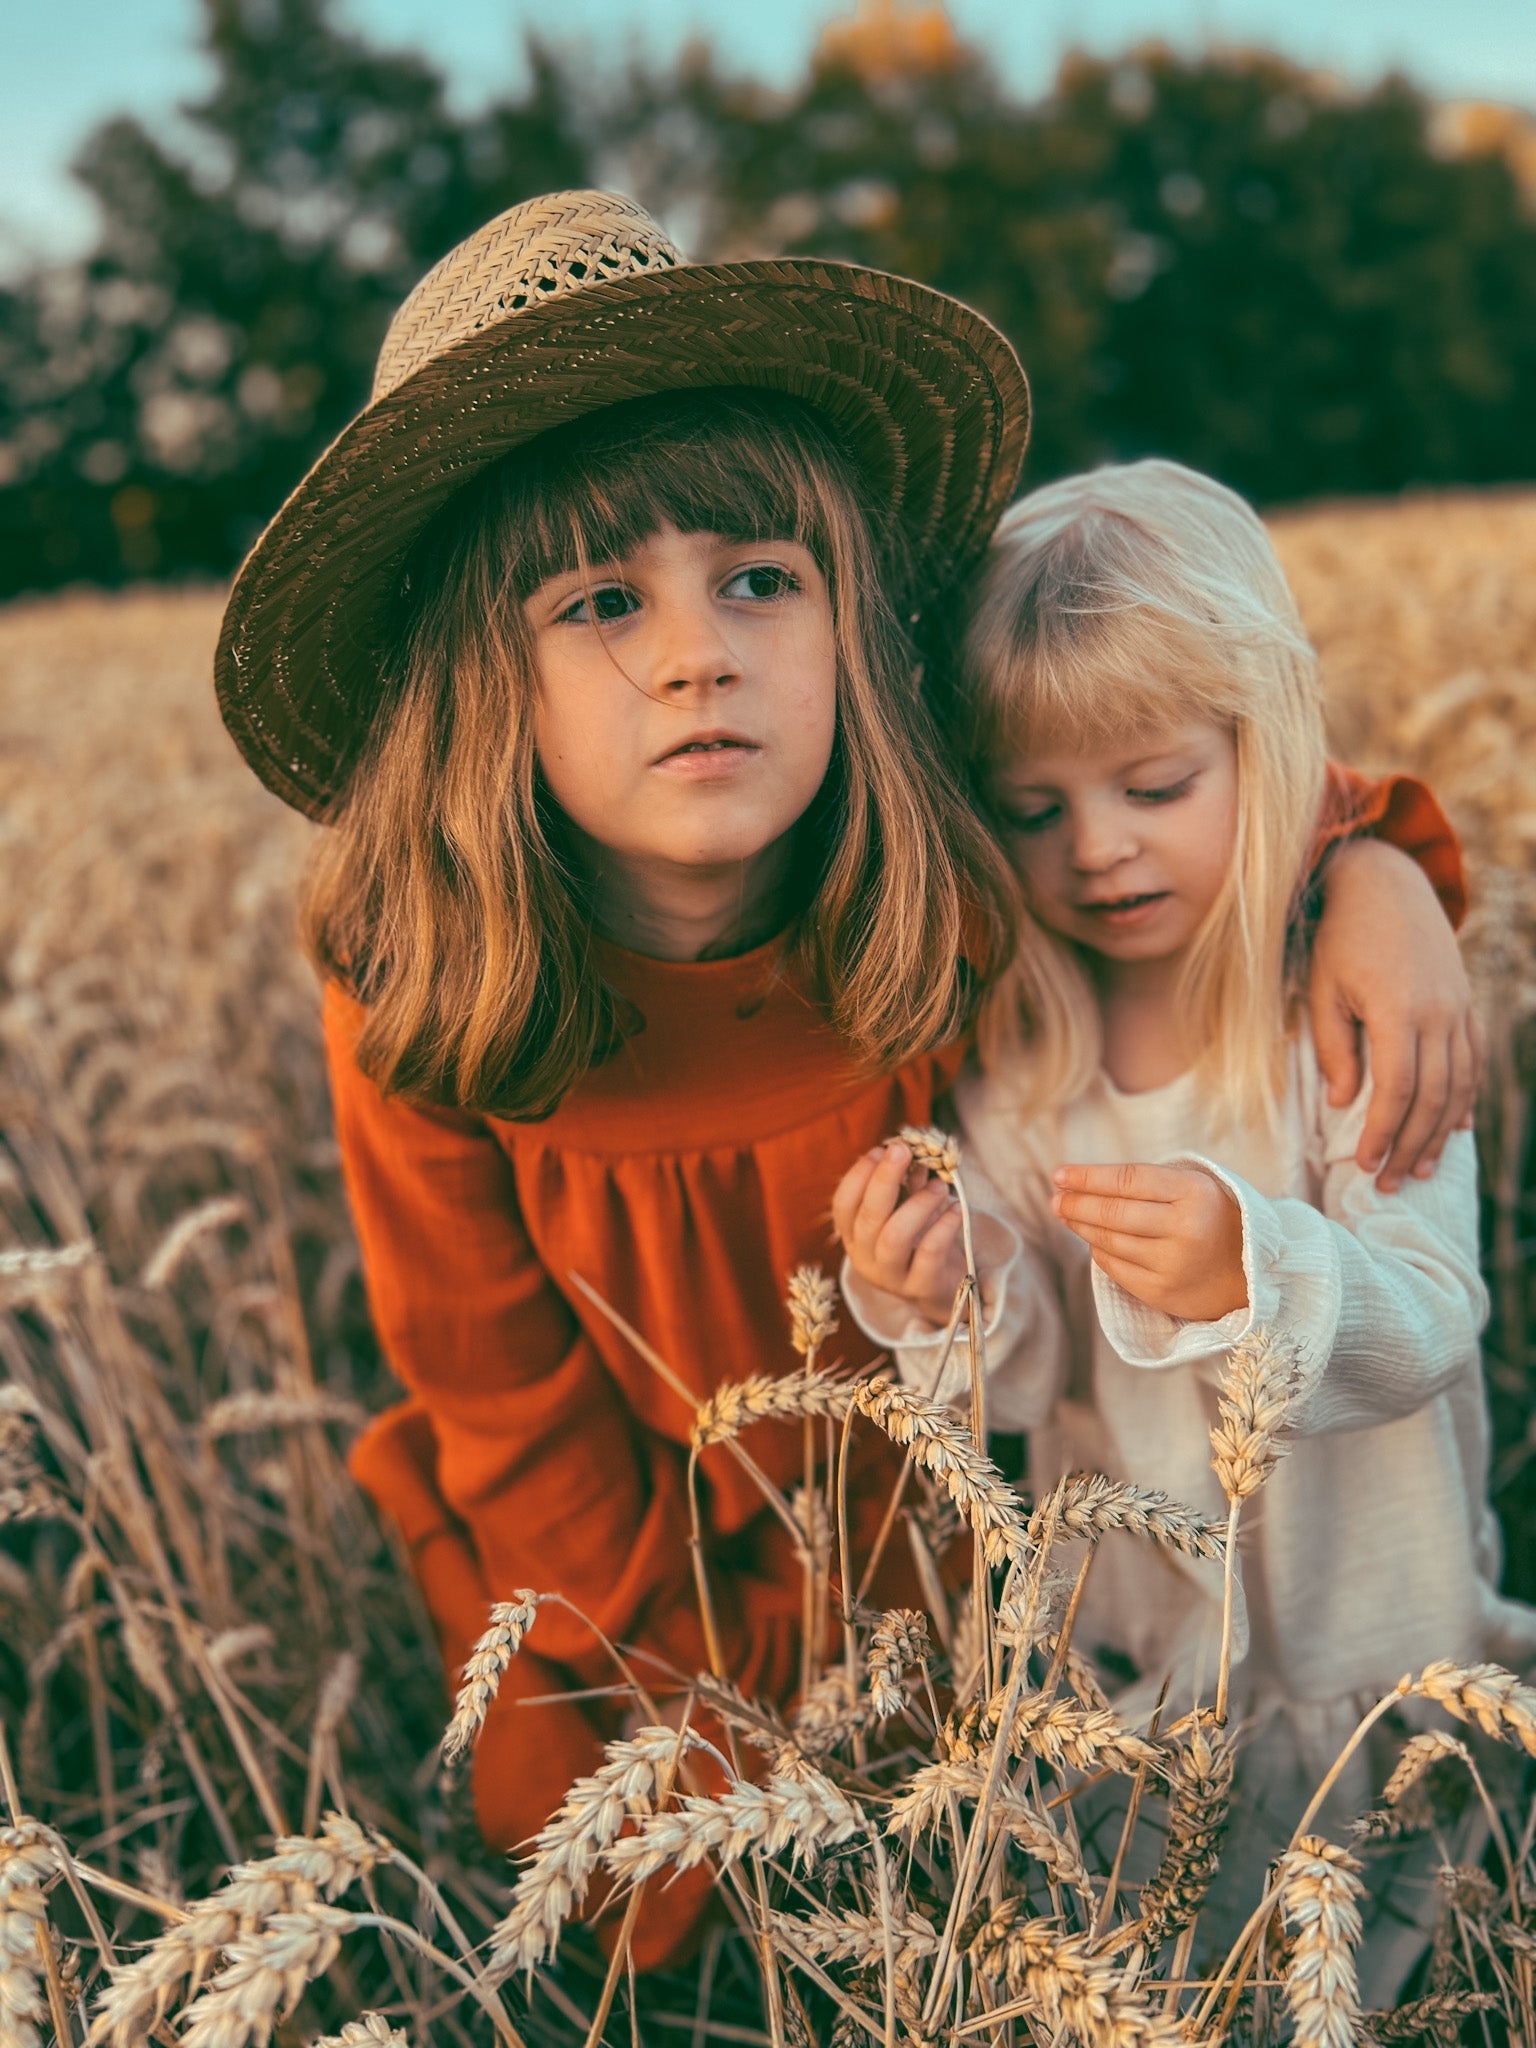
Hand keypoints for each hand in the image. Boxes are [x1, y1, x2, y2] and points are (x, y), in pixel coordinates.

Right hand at [832, 1140, 968, 1327]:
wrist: (941, 1290)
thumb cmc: (918, 1242)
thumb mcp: (906, 1211)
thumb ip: (906, 1185)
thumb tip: (912, 1151)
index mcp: (854, 1238)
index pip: (843, 1205)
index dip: (858, 1175)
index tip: (880, 1150)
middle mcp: (865, 1259)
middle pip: (868, 1218)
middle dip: (884, 1179)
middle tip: (903, 1151)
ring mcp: (891, 1277)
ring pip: (895, 1236)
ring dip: (918, 1204)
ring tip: (939, 1185)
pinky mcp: (920, 1287)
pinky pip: (929, 1253)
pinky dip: (944, 1226)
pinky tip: (956, 1209)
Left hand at [1051, 1162, 1246, 1321]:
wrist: (1251, 1272)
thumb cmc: (1212, 1218)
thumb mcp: (1194, 1187)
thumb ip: (1147, 1182)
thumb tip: (1082, 1182)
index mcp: (1194, 1193)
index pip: (1126, 1180)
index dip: (1087, 1176)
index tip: (1060, 1174)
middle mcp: (1184, 1229)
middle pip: (1112, 1212)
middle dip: (1076, 1202)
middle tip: (1056, 1197)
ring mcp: (1173, 1264)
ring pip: (1109, 1241)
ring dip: (1080, 1226)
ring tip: (1066, 1213)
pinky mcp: (1163, 1292)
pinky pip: (1115, 1268)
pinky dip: (1098, 1252)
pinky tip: (1090, 1240)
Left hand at [1311, 839, 1483, 1190]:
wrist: (1387, 884)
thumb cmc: (1341, 937)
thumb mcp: (1323, 990)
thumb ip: (1334, 1048)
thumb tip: (1343, 1103)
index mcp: (1399, 1010)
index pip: (1397, 1089)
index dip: (1384, 1132)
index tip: (1367, 1165)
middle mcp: (1439, 1013)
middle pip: (1434, 1096)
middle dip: (1413, 1144)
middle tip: (1392, 1183)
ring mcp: (1459, 1008)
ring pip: (1460, 1084)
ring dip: (1442, 1131)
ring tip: (1422, 1168)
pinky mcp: (1467, 1003)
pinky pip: (1474, 1060)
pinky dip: (1466, 1098)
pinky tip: (1456, 1128)